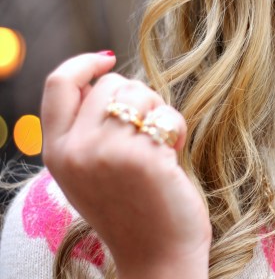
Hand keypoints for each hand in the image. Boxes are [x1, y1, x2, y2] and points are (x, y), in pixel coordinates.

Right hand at [41, 52, 210, 278]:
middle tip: (147, 132)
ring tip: (159, 146)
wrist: (157, 256)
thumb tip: (104, 77)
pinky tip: (174, 155)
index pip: (57, 84)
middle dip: (138, 98)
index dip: (83, 63)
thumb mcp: (89, 171)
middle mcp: (76, 150)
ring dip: (159, 112)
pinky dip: (177, 128)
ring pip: (142, 94)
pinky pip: (167, 115)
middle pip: (112, 83)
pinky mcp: (142, 156)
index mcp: (57, 152)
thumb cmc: (133, 209)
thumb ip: (86, 130)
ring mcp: (107, 152)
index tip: (106, 58)